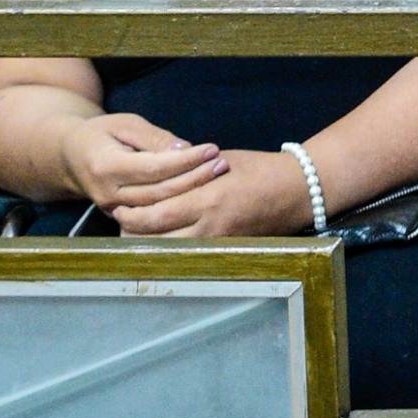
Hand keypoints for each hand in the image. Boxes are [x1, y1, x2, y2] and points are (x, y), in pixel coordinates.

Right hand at [61, 107, 223, 211]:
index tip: (211, 149)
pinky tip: (199, 192)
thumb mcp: (126, 124)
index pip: (155, 168)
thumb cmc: (102, 134)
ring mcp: (113, 210)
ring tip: (217, 175)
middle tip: (221, 163)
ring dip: (190, 192)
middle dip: (195, 178)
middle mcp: (108, 193)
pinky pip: (154, 215)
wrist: (71, 157)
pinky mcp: (121, 218)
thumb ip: (155, 139)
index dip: (186, 161)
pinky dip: (178, 204)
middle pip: (160, 192)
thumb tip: (185, 150)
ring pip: (160, 207)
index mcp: (107, 166)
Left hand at [117, 146, 316, 241]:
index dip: (131, 215)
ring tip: (137, 235)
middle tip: (121, 224)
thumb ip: (188, 173)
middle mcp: (210, 227)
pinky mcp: (227, 250)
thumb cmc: (260, 168)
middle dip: (133, 234)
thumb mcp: (221, 162)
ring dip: (150, 245)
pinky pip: (191, 255)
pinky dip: (172, 250)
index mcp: (207, 200)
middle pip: (156, 241)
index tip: (118, 208)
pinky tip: (164, 241)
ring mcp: (219, 243)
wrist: (299, 191)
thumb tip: (155, 179)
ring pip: (170, 254)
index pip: (155, 216)